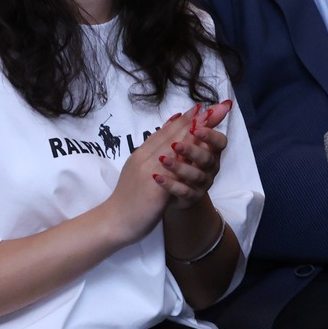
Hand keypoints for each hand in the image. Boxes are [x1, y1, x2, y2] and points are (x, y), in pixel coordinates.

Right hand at [102, 107, 197, 241]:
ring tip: (208, 122)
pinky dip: (184, 159)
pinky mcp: (154, 190)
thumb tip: (170, 136)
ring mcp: (148, 173)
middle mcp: (144, 159)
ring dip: (191, 134)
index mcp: (142, 154)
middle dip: (194, 121)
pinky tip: (198, 153)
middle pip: (171, 136)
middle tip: (214, 108)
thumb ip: (153, 153)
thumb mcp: (139, 169)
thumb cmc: (129, 196)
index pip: (165, 132)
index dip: (185, 119)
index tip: (203, 107)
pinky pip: (171, 172)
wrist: (113, 221)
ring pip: (172, 149)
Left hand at [155, 99, 233, 209]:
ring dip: (179, 167)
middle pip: (208, 158)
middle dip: (193, 150)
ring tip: (162, 159)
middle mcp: (210, 167)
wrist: (174, 192)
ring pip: (195, 176)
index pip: (219, 142)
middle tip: (176, 145)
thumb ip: (194, 124)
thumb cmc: (182, 162)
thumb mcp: (186, 142)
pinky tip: (157, 177)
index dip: (210, 135)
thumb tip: (207, 105)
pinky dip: (170, 185)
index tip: (196, 128)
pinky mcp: (191, 197)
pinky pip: (183, 192)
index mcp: (211, 151)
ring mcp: (202, 183)